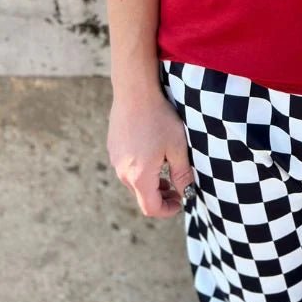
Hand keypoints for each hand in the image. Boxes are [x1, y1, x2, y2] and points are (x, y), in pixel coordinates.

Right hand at [107, 87, 195, 218]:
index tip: (180, 200)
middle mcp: (123, 171)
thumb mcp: (178, 147)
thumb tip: (188, 193)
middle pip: (142, 195)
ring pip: (134, 180)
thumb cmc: (160, 118)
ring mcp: (115, 159)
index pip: (151, 208)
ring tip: (166, 164)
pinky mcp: (113, 147)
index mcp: (139, 176)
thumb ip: (182, 174)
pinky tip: (152, 148)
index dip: (167, 210)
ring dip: (150, 180)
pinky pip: (127, 165)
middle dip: (161, 194)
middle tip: (177, 184)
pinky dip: (141, 166)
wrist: (135, 91)